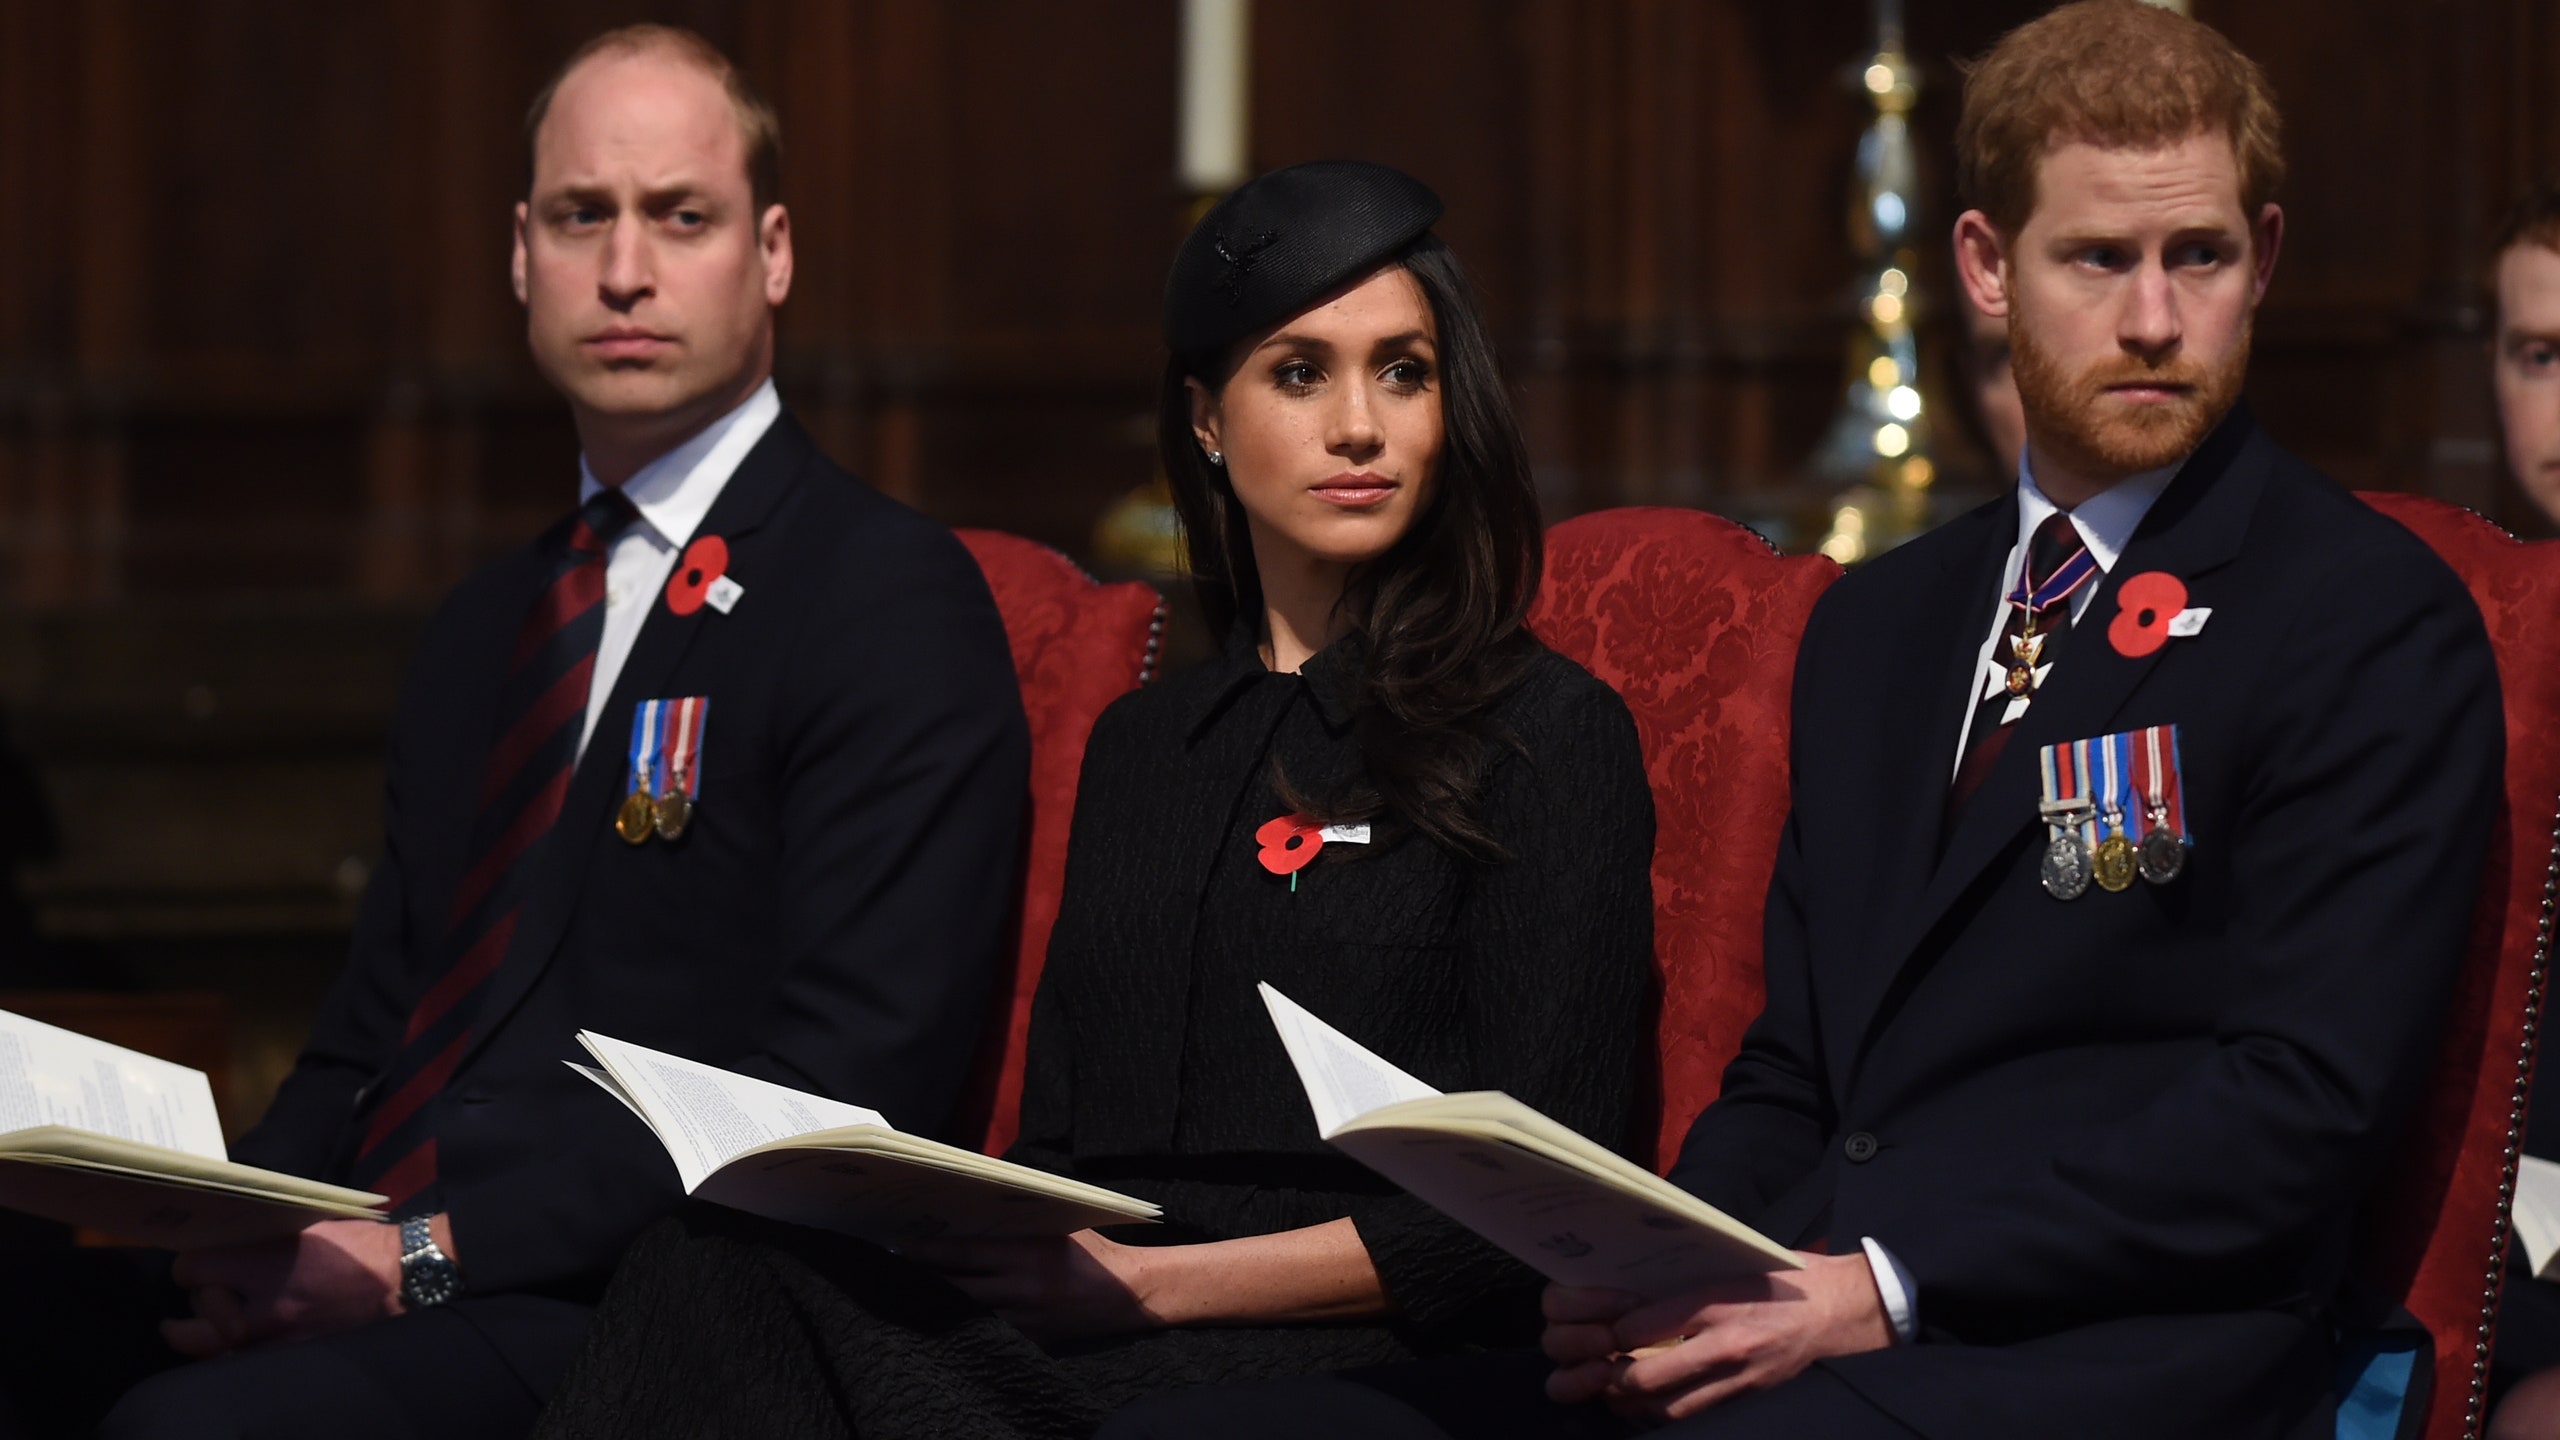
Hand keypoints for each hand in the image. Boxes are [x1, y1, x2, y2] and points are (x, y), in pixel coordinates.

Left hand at [161, 1217, 412, 1356]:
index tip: (199, 1259)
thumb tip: (229, 1236)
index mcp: (267, 1265)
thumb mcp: (308, 1224)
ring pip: (213, 1345)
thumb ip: (263, 1235)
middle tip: (204, 1290)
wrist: (402, 1279)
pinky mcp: (290, 1356)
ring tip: (202, 1322)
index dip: (190, 1262)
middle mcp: (264, 1308)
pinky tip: (236, 1339)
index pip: (192, 1269)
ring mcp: (276, 1339)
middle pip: (196, 1313)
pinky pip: (242, 1359)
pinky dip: (233, 1349)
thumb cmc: (359, 1244)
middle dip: (198, 1299)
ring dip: (207, 1331)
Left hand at [902, 1230, 1160, 1343]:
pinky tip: (958, 1309)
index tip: (896, 1245)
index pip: (963, 1253)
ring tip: (920, 1286)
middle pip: (957, 1287)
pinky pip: (992, 1328)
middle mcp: (1021, 1289)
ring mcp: (1025, 1319)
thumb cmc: (1095, 1250)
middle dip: (927, 1277)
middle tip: (898, 1265)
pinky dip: (974, 1317)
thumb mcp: (1060, 1223)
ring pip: (969, 1311)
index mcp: (1027, 1254)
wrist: (1131, 1295)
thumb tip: (979, 1199)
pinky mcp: (1031, 1339)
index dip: (926, 1251)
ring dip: (947, 1299)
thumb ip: (1022, 1217)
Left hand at [1540, 1252, 1892, 1423]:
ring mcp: (1737, 1376)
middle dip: (1612, 1375)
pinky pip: (1690, 1411)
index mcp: (1721, 1300)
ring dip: (1629, 1400)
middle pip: (1651, 1375)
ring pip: (1666, 1405)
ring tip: (1605, 1386)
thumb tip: (1634, 1281)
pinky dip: (1659, 1409)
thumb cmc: (1784, 1275)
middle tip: (1589, 1366)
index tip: (1597, 1323)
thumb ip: (1687, 1276)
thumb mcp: (1732, 1260)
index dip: (1614, 1329)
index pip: (1650, 1322)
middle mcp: (1727, 1343)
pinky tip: (1640, 1399)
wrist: (1841, 1309)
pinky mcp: (1745, 1394)